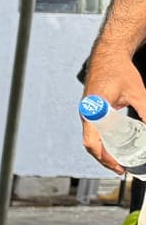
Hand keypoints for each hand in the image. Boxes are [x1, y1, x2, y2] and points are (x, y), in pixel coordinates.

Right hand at [82, 50, 145, 173]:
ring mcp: (88, 113)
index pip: (92, 141)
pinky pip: (95, 130)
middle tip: (121, 169)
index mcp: (93, 111)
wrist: (108, 55)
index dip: (104, 157)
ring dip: (104, 151)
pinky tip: (116, 144)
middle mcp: (87, 114)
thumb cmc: (119, 70)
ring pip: (92, 139)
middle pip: (91, 144)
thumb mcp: (137, 93)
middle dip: (105, 159)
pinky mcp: (92, 110)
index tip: (119, 167)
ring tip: (119, 161)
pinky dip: (104, 141)